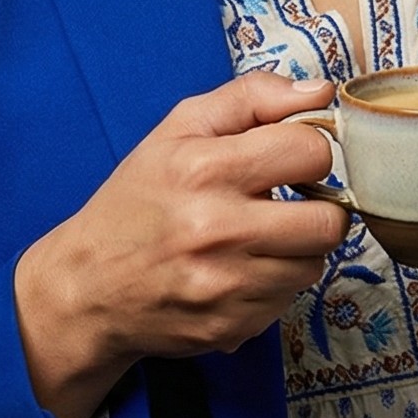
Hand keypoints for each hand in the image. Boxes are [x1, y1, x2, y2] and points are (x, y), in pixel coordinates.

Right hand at [14, 71, 345, 417]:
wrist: (88, 286)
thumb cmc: (137, 200)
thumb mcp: (178, 129)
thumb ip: (251, 97)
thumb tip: (320, 92)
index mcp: (205, 169)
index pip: (312, 153)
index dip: (309, 152)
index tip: (289, 160)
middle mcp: (218, 229)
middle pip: (328, 222)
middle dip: (316, 209)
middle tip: (287, 205)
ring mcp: (226, 285)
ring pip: (313, 264)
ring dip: (295, 251)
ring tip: (258, 239)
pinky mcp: (232, 326)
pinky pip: (287, 300)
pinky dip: (272, 285)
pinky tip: (239, 272)